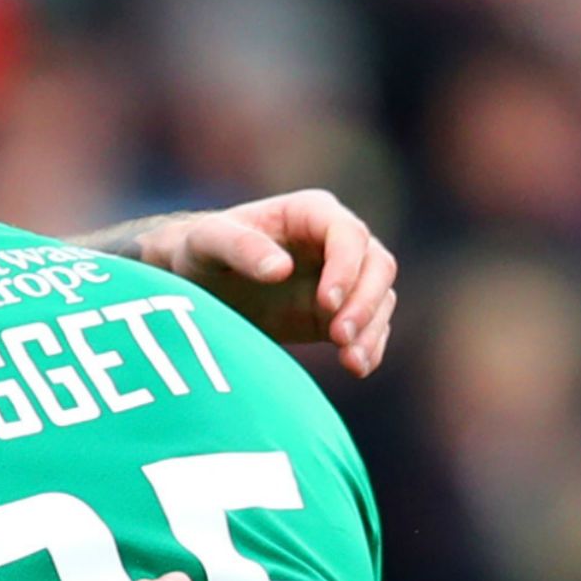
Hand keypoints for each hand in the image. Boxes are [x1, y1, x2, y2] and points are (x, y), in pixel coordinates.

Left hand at [137, 190, 396, 376]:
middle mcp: (335, 240)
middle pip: (377, 266)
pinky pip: (370, 327)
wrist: (199, 283)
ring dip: (371, 329)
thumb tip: (282, 269)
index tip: (325, 303)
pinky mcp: (340, 310)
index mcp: (310, 212)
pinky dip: (369, 346)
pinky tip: (357, 368)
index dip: (346, 267)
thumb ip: (241, 248)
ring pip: (380, 297)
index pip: (348, 234)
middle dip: (364, 302)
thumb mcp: (208, 242)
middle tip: (338, 337)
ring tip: (351, 361)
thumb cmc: (201, 250)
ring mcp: (343, 276)